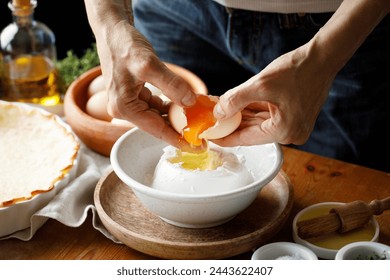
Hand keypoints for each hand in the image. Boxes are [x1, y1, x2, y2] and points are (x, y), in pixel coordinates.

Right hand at [95, 21, 196, 149]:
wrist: (112, 31)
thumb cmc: (125, 45)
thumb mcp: (148, 64)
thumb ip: (171, 85)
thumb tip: (191, 102)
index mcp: (124, 107)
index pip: (156, 130)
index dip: (178, 140)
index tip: (197, 148)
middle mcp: (124, 109)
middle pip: (157, 126)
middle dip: (179, 130)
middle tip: (202, 137)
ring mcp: (129, 102)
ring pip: (157, 116)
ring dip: (176, 118)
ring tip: (197, 122)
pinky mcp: (134, 95)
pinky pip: (155, 106)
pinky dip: (170, 106)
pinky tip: (184, 106)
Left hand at [212, 43, 333, 146]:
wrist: (323, 58)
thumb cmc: (297, 70)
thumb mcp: (260, 85)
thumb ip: (235, 100)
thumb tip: (217, 113)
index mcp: (283, 132)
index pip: (246, 138)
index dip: (224, 137)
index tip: (208, 137)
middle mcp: (290, 134)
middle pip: (251, 132)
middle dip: (231, 124)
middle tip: (210, 120)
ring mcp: (293, 126)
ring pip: (258, 123)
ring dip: (240, 116)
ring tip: (219, 109)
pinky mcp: (293, 117)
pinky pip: (266, 117)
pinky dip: (251, 110)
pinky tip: (235, 105)